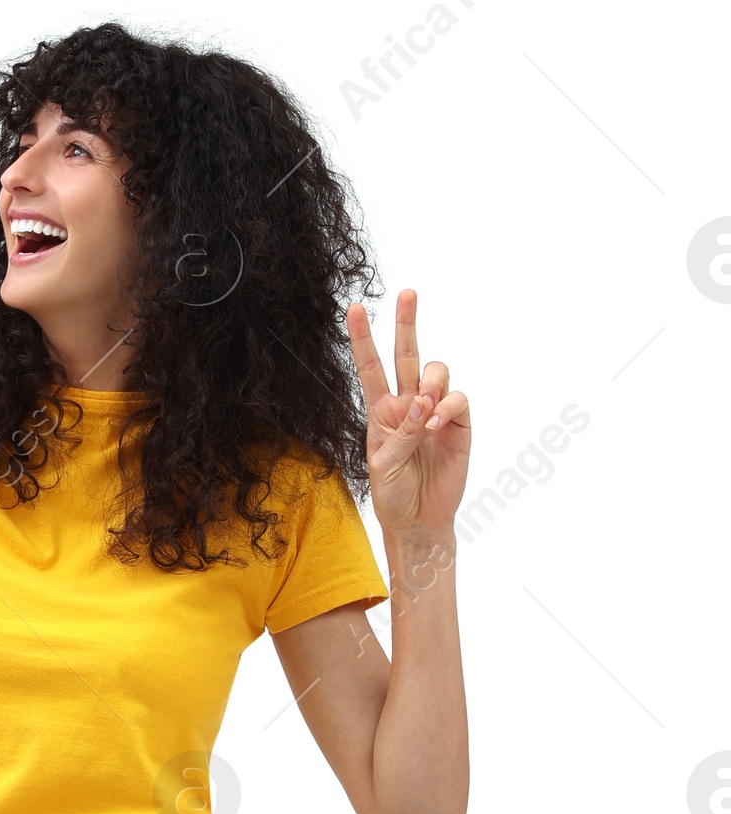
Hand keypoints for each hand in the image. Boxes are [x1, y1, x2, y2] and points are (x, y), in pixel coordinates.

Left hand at [346, 289, 470, 539]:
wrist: (419, 520)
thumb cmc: (393, 494)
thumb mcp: (385, 465)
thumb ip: (401, 433)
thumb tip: (422, 402)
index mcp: (381, 411)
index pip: (370, 368)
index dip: (362, 339)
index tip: (353, 309)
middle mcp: (408, 404)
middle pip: (407, 354)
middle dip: (406, 322)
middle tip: (407, 293)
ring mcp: (434, 412)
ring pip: (437, 371)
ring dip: (432, 382)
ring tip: (425, 409)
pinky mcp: (458, 424)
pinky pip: (457, 399)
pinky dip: (447, 406)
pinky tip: (435, 424)